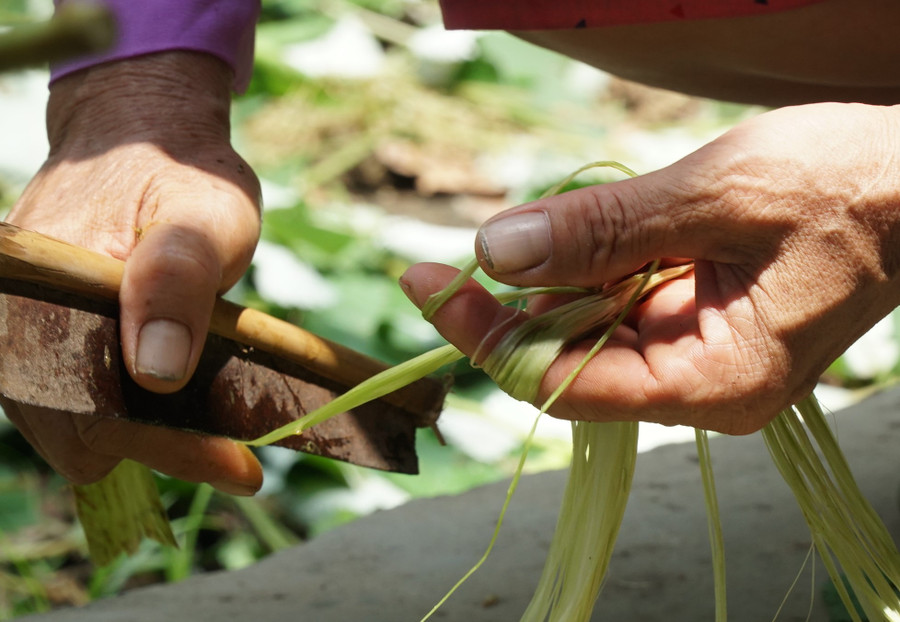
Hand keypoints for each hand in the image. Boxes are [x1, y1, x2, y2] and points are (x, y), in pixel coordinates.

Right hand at [1, 52, 262, 493]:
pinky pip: (75, 399)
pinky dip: (122, 414)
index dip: (170, 446)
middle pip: (76, 432)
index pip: (93, 407)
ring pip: (72, 425)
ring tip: (214, 435)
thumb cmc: (180, 171)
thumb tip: (154, 376)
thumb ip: (177, 281)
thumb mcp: (204, 213)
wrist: (141, 137)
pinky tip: (175, 408)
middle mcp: (19, 320)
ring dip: (141, 437)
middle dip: (158, 450)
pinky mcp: (44, 337)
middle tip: (237, 458)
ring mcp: (24, 332)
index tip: (241, 470)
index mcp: (48, 289)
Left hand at [401, 103, 899, 433]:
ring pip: (583, 330)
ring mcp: (694, 355)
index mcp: (713, 383)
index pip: (566, 384)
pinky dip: (583, 266)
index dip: (489, 338)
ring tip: (529, 230)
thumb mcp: (714, 196)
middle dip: (506, 309)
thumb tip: (494, 249)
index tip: (426, 287)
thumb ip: (601, 229)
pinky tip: (573, 233)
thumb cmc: (843, 186)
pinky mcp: (691, 320)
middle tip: (443, 261)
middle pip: (566, 363)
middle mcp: (697, 385)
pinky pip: (613, 302)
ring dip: (545, 281)